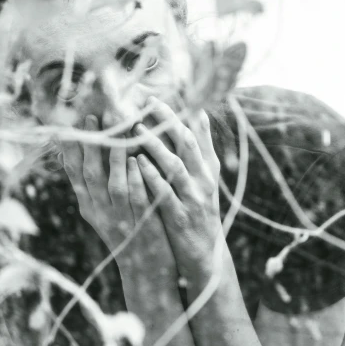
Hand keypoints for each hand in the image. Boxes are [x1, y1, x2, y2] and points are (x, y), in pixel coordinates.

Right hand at [60, 115, 176, 280]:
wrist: (145, 271)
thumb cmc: (127, 234)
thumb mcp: (103, 212)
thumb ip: (92, 186)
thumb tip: (74, 156)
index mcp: (88, 206)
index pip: (73, 172)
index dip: (69, 148)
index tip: (66, 124)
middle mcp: (99, 212)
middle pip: (89, 173)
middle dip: (90, 143)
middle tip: (91, 116)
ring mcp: (120, 218)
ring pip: (112, 182)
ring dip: (114, 153)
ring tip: (117, 127)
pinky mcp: (141, 223)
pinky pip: (136, 196)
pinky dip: (135, 176)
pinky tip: (137, 157)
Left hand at [134, 97, 222, 283]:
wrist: (205, 255)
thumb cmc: (198, 212)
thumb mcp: (204, 180)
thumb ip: (200, 150)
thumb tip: (197, 114)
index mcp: (208, 169)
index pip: (199, 132)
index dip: (185, 110)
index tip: (168, 90)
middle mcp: (204, 180)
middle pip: (187, 143)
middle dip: (168, 121)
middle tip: (148, 102)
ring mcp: (193, 199)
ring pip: (175, 166)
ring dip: (156, 146)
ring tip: (136, 129)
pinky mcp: (180, 218)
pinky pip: (165, 193)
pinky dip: (152, 177)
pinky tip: (137, 163)